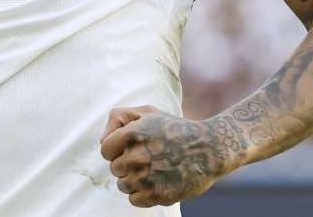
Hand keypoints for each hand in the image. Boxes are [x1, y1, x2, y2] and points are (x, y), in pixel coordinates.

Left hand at [98, 105, 232, 207]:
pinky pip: (134, 199)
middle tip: (149, 158)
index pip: (105, 150)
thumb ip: (118, 118)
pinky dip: (144, 194)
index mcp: (130, 135)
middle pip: (114, 168)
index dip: (118, 149)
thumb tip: (102, 141)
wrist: (210, 149)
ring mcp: (146, 178)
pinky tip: (159, 181)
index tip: (133, 147)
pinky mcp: (157, 195)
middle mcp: (135, 157)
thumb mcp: (147, 113)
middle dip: (127, 164)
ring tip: (155, 169)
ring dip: (135, 180)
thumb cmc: (175, 129)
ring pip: (123, 185)